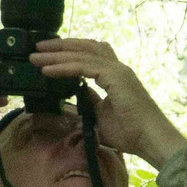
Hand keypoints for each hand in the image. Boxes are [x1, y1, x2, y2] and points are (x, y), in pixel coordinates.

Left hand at [31, 39, 186, 164]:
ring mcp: (117, 71)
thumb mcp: (102, 115)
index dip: (70, 51)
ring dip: (56, 54)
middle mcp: (117, 68)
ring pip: (81, 55)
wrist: (150, 140)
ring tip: (36, 56)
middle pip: (85, 47)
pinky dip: (63, 67)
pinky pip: (83, 67)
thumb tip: (77, 93)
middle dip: (60, 46)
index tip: (48, 54)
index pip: (90, 54)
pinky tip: (47, 70)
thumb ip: (91, 102)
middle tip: (37, 46)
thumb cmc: (131, 133)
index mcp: (116, 75)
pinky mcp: (115, 77)